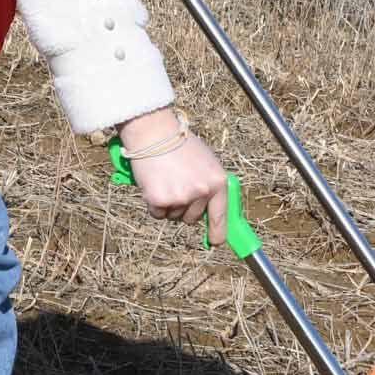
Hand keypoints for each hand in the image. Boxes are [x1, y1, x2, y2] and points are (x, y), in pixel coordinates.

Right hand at [116, 109, 230, 242]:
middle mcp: (201, 192)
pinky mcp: (160, 200)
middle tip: (175, 186)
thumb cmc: (178, 144)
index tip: (215, 241)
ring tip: (164, 179)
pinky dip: (154, 204)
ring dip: (168, 204)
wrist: (154, 132)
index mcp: (217, 181)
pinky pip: (158, 214)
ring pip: (174, 216)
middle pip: (193, 218)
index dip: (218, 231)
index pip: (220, 215)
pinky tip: (153, 184)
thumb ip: (209, 185)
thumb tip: (209, 210)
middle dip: (184, 208)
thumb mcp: (205, 162)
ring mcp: (181, 198)